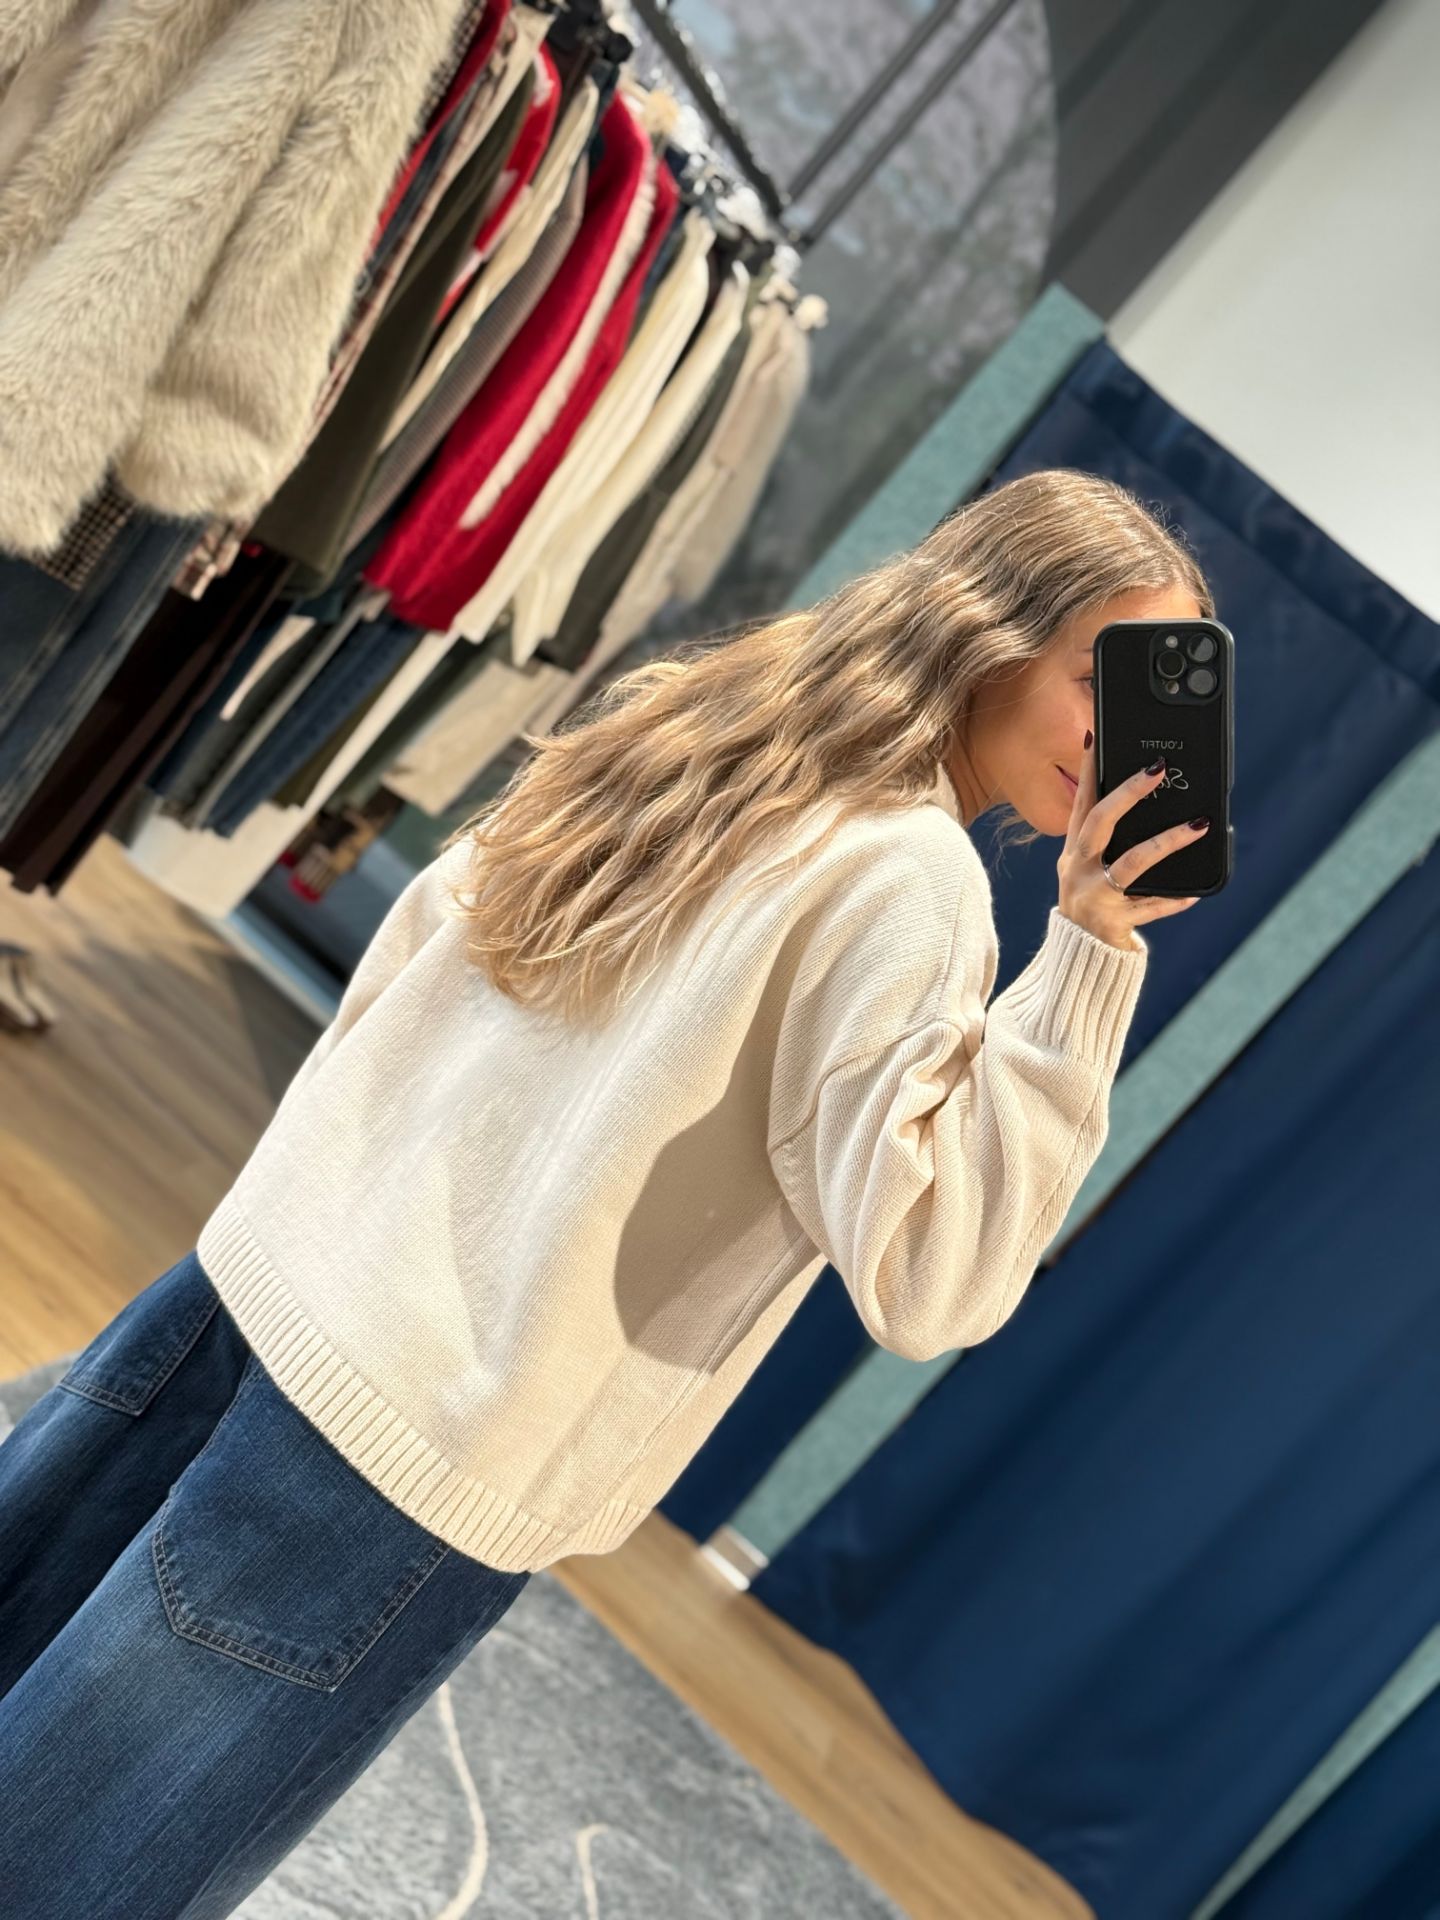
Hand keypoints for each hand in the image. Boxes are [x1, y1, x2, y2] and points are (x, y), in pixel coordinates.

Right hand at [1058, 731, 1205, 951]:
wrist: (1079, 957)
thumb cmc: (1093, 904)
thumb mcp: (1088, 869)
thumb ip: (1106, 841)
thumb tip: (1143, 799)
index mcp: (1072, 852)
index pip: (1081, 803)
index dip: (1088, 770)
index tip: (1097, 737)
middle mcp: (1078, 870)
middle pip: (1100, 822)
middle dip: (1128, 793)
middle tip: (1158, 770)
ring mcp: (1094, 896)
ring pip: (1132, 862)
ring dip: (1166, 842)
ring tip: (1198, 826)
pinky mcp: (1113, 922)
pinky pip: (1150, 906)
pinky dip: (1173, 900)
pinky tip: (1194, 894)